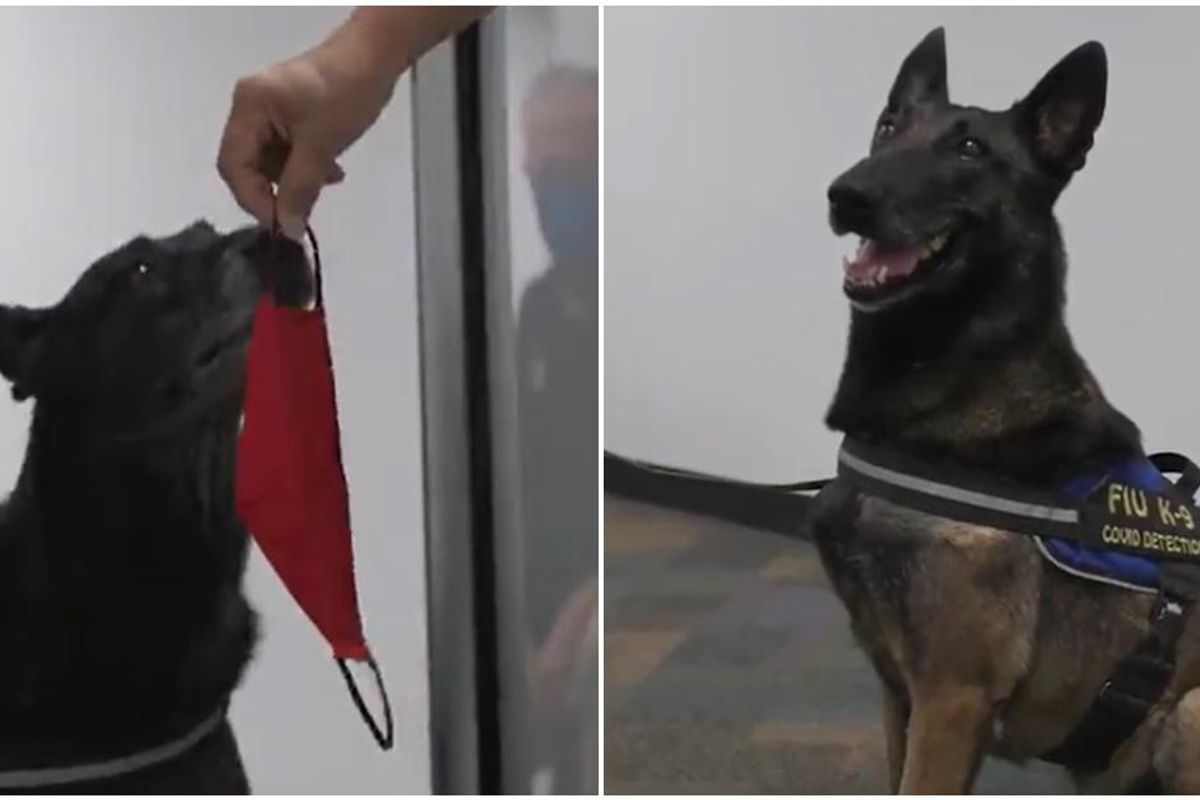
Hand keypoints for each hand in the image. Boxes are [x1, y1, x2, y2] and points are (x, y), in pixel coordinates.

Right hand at [217, 41, 396, 238]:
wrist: (376, 58)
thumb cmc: (346, 95)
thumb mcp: (321, 146)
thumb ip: (300, 188)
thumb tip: (288, 228)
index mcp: (248, 107)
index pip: (233, 163)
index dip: (253, 198)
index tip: (280, 224)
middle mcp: (250, 106)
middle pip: (248, 163)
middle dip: (274, 190)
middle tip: (300, 212)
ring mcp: (269, 109)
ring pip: (270, 159)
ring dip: (294, 179)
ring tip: (325, 183)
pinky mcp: (290, 113)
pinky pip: (287, 149)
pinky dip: (305, 165)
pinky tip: (330, 172)